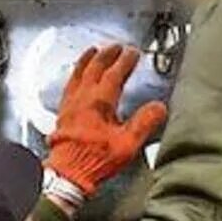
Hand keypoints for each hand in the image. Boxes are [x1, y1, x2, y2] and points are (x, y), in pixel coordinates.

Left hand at [47, 44, 166, 198]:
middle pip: (94, 68)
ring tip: (93, 51)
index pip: (114, 73)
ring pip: (78, 73)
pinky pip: (69, 85)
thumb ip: (144, 123)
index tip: (132, 53)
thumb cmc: (95, 160)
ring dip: (87, 60)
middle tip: (115, 47)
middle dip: (107, 55)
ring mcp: (70, 104)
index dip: (125, 61)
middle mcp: (83, 98)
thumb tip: (158, 107)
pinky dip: (75, 74)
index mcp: (99, 102)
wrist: (68, 173)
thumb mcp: (127, 144)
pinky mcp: (62, 112)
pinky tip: (76, 77)